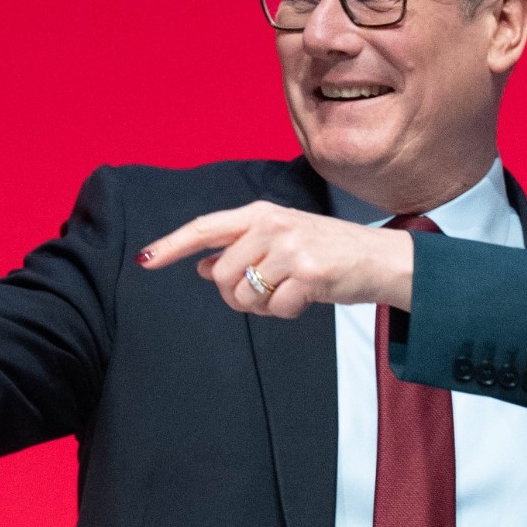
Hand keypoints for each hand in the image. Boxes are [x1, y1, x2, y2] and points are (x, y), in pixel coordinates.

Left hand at [137, 201, 412, 317]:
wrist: (381, 258)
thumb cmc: (329, 251)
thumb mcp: (282, 239)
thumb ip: (241, 249)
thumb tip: (201, 266)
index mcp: (261, 213)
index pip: (205, 227)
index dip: (172, 245)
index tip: (145, 260)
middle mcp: (272, 225)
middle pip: (221, 275)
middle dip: (236, 296)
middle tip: (265, 293)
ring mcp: (291, 248)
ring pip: (245, 295)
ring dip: (262, 306)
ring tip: (289, 292)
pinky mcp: (309, 273)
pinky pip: (275, 308)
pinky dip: (287, 312)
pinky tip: (308, 298)